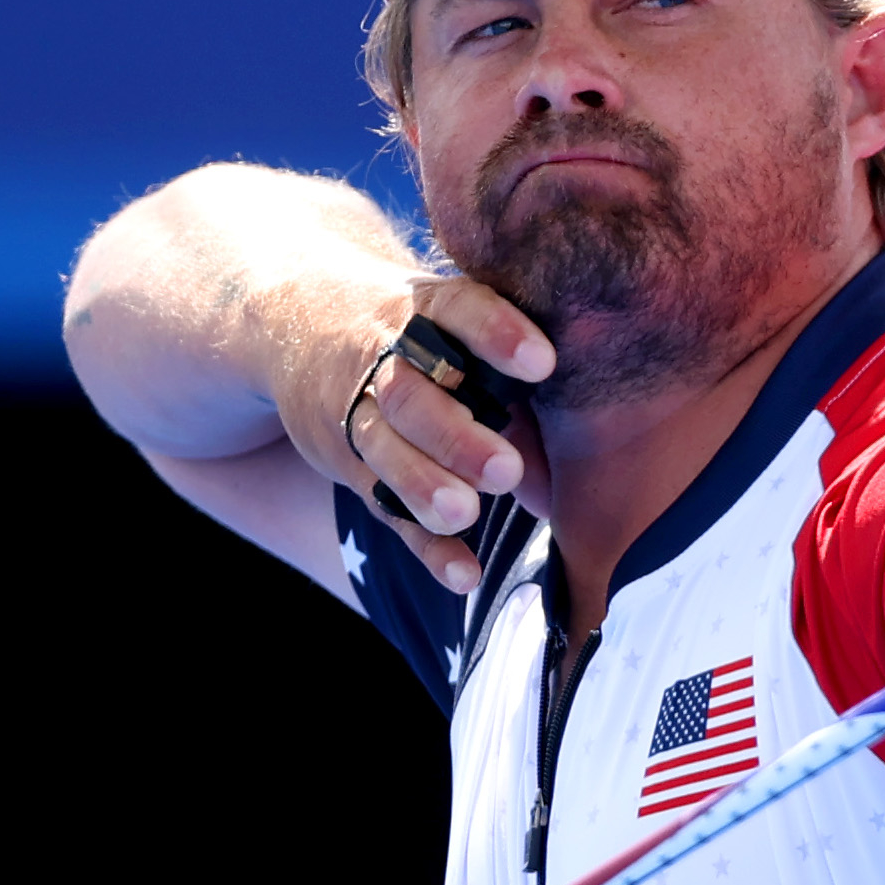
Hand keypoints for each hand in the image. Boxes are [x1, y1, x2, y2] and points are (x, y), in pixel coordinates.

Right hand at [293, 276, 555, 593]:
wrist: (301, 320)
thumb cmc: (423, 332)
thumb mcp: (456, 327)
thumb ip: (515, 380)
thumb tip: (583, 459)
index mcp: (422, 309)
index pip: (457, 310)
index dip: (496, 334)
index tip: (543, 364)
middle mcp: (383, 359)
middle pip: (409, 396)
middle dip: (454, 437)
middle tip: (505, 470)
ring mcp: (357, 411)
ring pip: (383, 448)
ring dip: (424, 485)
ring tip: (467, 515)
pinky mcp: (348, 463)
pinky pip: (383, 506)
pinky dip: (423, 544)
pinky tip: (463, 574)